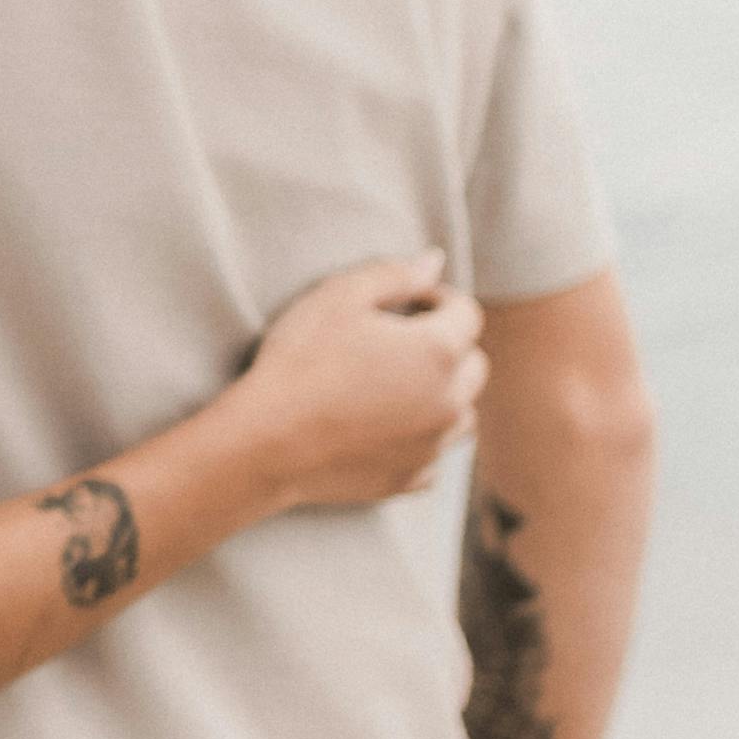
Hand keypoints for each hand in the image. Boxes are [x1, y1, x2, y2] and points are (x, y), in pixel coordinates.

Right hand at [227, 256, 487, 511]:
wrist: (265, 442)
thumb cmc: (299, 361)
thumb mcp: (338, 297)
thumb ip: (394, 274)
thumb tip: (435, 261)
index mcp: (438, 350)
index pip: (467, 312)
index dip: (438, 298)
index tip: (408, 301)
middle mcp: (449, 401)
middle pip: (474, 365)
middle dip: (448, 347)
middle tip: (400, 341)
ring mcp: (432, 445)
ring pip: (463, 414)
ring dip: (443, 396)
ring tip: (398, 386)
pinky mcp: (410, 478)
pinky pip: (434, 456)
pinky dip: (421, 440)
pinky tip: (386, 429)